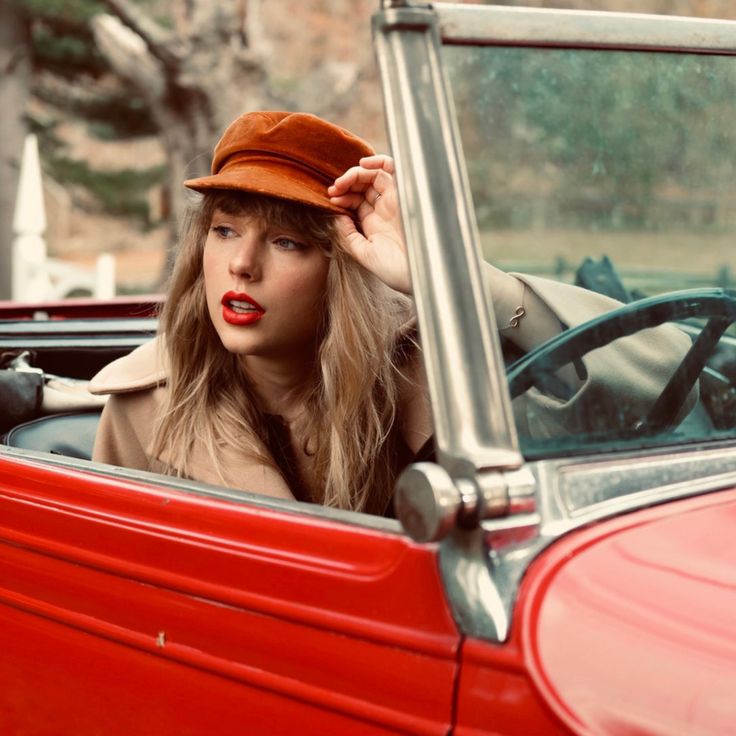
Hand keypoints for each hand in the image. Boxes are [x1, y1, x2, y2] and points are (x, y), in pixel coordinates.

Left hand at [328, 155, 411, 293]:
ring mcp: (395, 201)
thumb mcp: (364, 253)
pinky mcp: (404, 194)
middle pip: (363, 186)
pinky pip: (393, 170)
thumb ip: (348, 235)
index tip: (331, 199)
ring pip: (374, 176)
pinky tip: (363, 164)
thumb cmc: (393, 270)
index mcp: (374, 224)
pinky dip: (379, 162)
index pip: (355, 201)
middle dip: (346, 184)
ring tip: (343, 181)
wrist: (417, 273)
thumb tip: (337, 214)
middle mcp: (384, 210)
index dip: (342, 196)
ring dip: (356, 174)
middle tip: (333, 189)